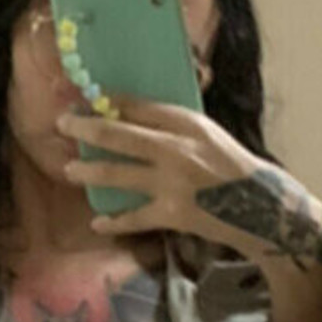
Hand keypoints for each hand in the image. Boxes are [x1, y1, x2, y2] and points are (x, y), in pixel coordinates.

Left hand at [56, 96, 321, 260]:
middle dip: (86, 128)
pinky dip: (113, 221)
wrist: (258, 205)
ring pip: (119, 174)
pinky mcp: (173, 214)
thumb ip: (174, 125)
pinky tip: (97, 222)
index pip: (138, 105)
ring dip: (89, 171)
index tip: (87, 99)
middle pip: (119, 135)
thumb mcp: (207, 134)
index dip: (108, 101)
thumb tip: (134, 116)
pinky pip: (134, 217)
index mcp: (187, 122)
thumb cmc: (229, 167)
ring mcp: (172, 182)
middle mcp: (176, 148)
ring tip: (69, 170)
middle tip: (63, 124)